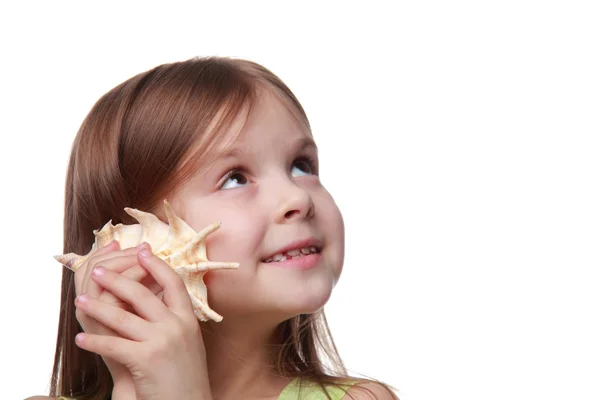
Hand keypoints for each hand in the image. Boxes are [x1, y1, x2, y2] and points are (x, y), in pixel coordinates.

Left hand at [74, 248, 211, 399]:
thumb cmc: (186, 377)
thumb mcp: (187, 343)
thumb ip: (174, 320)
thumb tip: (155, 298)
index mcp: (188, 319)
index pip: (173, 282)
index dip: (156, 265)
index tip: (141, 251)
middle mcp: (177, 325)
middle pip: (143, 293)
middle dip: (117, 279)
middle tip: (97, 271)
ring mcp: (163, 341)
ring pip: (123, 316)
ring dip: (97, 307)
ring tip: (80, 301)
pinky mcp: (147, 359)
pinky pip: (114, 345)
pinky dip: (95, 342)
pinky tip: (81, 339)